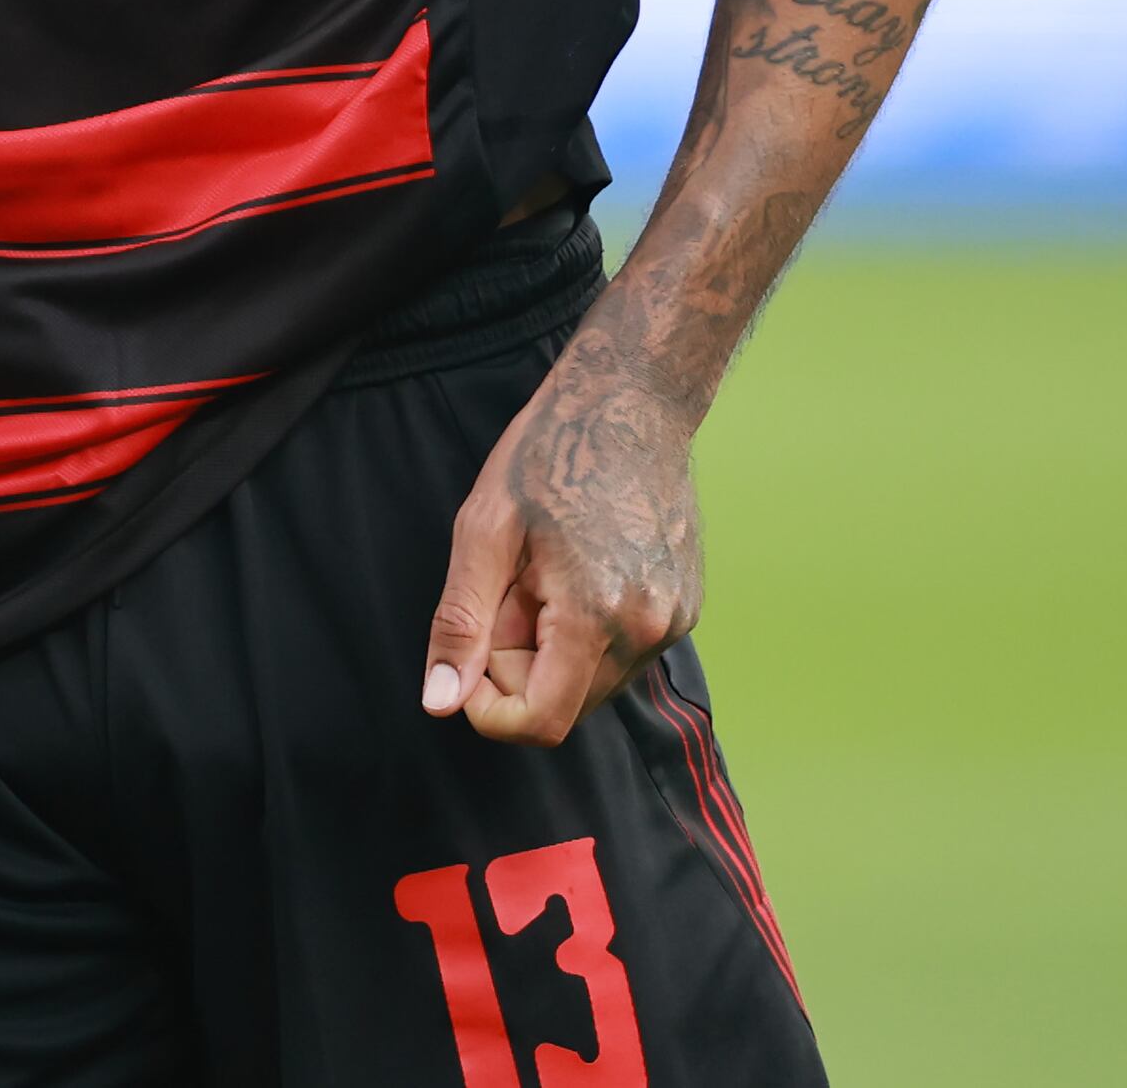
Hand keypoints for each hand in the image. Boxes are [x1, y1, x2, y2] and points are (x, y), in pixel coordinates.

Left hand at [424, 335, 703, 745]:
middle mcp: (650, 630)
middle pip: (566, 704)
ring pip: (593, 681)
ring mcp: (676, 621)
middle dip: (517, 668)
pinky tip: (575, 569)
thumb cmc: (548, 455)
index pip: (543, 722)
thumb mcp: (482, 532)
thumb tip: (440, 704)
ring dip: (551, 648)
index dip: (490, 709)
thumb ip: (460, 625)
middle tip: (505, 589)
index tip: (467, 658)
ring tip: (541, 574)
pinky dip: (586, 631)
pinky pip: (622, 652)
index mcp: (597, 615)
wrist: (630, 403)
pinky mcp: (687, 608)